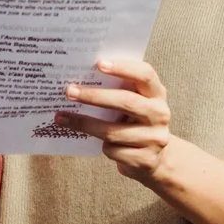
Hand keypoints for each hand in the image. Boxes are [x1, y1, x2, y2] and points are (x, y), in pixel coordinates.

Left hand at [55, 56, 178, 184]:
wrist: (154, 159)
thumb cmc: (135, 123)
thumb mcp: (134, 103)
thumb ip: (119, 90)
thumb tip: (80, 79)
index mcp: (157, 94)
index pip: (145, 75)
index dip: (124, 67)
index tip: (99, 64)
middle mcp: (160, 114)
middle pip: (126, 101)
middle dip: (95, 96)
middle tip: (70, 92)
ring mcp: (155, 138)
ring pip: (113, 131)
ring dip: (85, 124)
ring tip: (62, 118)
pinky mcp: (146, 160)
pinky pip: (114, 151)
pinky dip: (103, 146)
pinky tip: (98, 144)